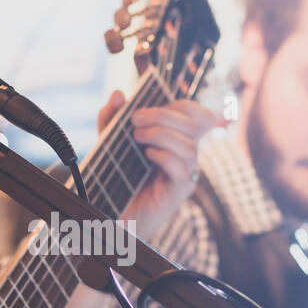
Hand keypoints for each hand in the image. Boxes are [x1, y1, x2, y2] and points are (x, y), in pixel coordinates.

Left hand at [97, 90, 223, 240]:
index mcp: (175, 137)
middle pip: (193, 124)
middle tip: (136, 119)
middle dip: (163, 115)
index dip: (182, 104)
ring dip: (162, 135)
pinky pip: (183, 169)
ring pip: (190, 146)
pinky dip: (164, 156)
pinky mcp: (179, 191)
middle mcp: (185, 153)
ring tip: (138, 138)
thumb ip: (111, 119)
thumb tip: (118, 94)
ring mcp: (185, 172)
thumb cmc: (118, 177)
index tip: (153, 104)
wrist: (113, 213)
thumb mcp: (110, 141)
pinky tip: (147, 156)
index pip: (196, 114)